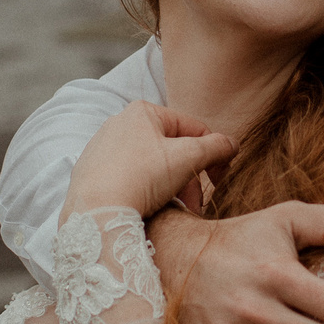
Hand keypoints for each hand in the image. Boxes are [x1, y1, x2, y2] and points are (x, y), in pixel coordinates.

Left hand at [64, 103, 235, 218]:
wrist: (95, 211)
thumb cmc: (141, 177)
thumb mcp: (188, 157)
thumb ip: (215, 146)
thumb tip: (231, 144)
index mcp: (143, 111)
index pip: (192, 128)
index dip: (212, 154)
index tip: (218, 179)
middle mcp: (119, 124)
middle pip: (172, 151)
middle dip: (189, 180)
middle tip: (196, 204)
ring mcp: (102, 149)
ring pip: (152, 168)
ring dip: (172, 190)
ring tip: (176, 211)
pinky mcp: (92, 173)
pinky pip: (130, 180)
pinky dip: (145, 194)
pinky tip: (151, 212)